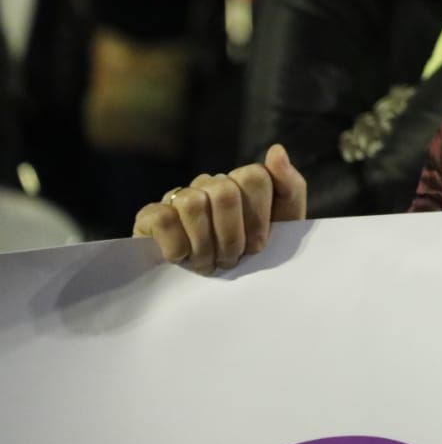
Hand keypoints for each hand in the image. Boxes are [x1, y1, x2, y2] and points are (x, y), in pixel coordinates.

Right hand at [133, 144, 306, 274]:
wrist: (217, 293)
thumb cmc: (255, 255)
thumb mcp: (286, 225)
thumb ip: (290, 187)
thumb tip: (276, 150)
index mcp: (243, 182)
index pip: (254, 177)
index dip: (258, 218)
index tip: (257, 247)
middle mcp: (211, 183)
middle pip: (224, 192)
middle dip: (232, 236)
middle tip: (231, 260)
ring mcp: (179, 197)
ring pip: (192, 204)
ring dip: (204, 245)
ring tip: (208, 264)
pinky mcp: (150, 216)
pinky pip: (162, 219)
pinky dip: (176, 245)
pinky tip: (182, 258)